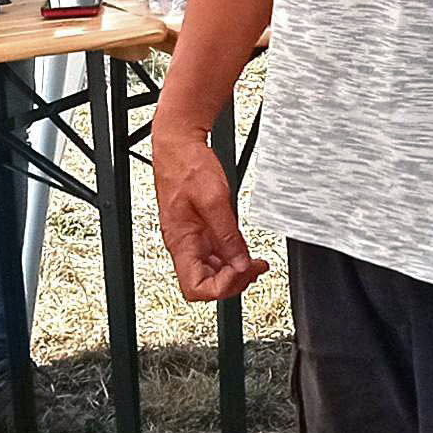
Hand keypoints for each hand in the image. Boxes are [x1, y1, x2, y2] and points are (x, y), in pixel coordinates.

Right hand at [151, 107, 269, 300]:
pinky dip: (231, 258)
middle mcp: (182, 244)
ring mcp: (190, 238)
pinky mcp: (197, 230)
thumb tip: (240, 264)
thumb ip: (228, 236)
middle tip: (254, 267)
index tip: (244, 271)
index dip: (222, 287)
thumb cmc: (188, 166)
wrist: (178, 144)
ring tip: (253, 261)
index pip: (195, 287)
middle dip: (232, 281)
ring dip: (233, 271)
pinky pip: (213, 255)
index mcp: (180, 242)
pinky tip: (243, 250)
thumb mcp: (215, 199)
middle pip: (204, 284)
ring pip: (210, 272)